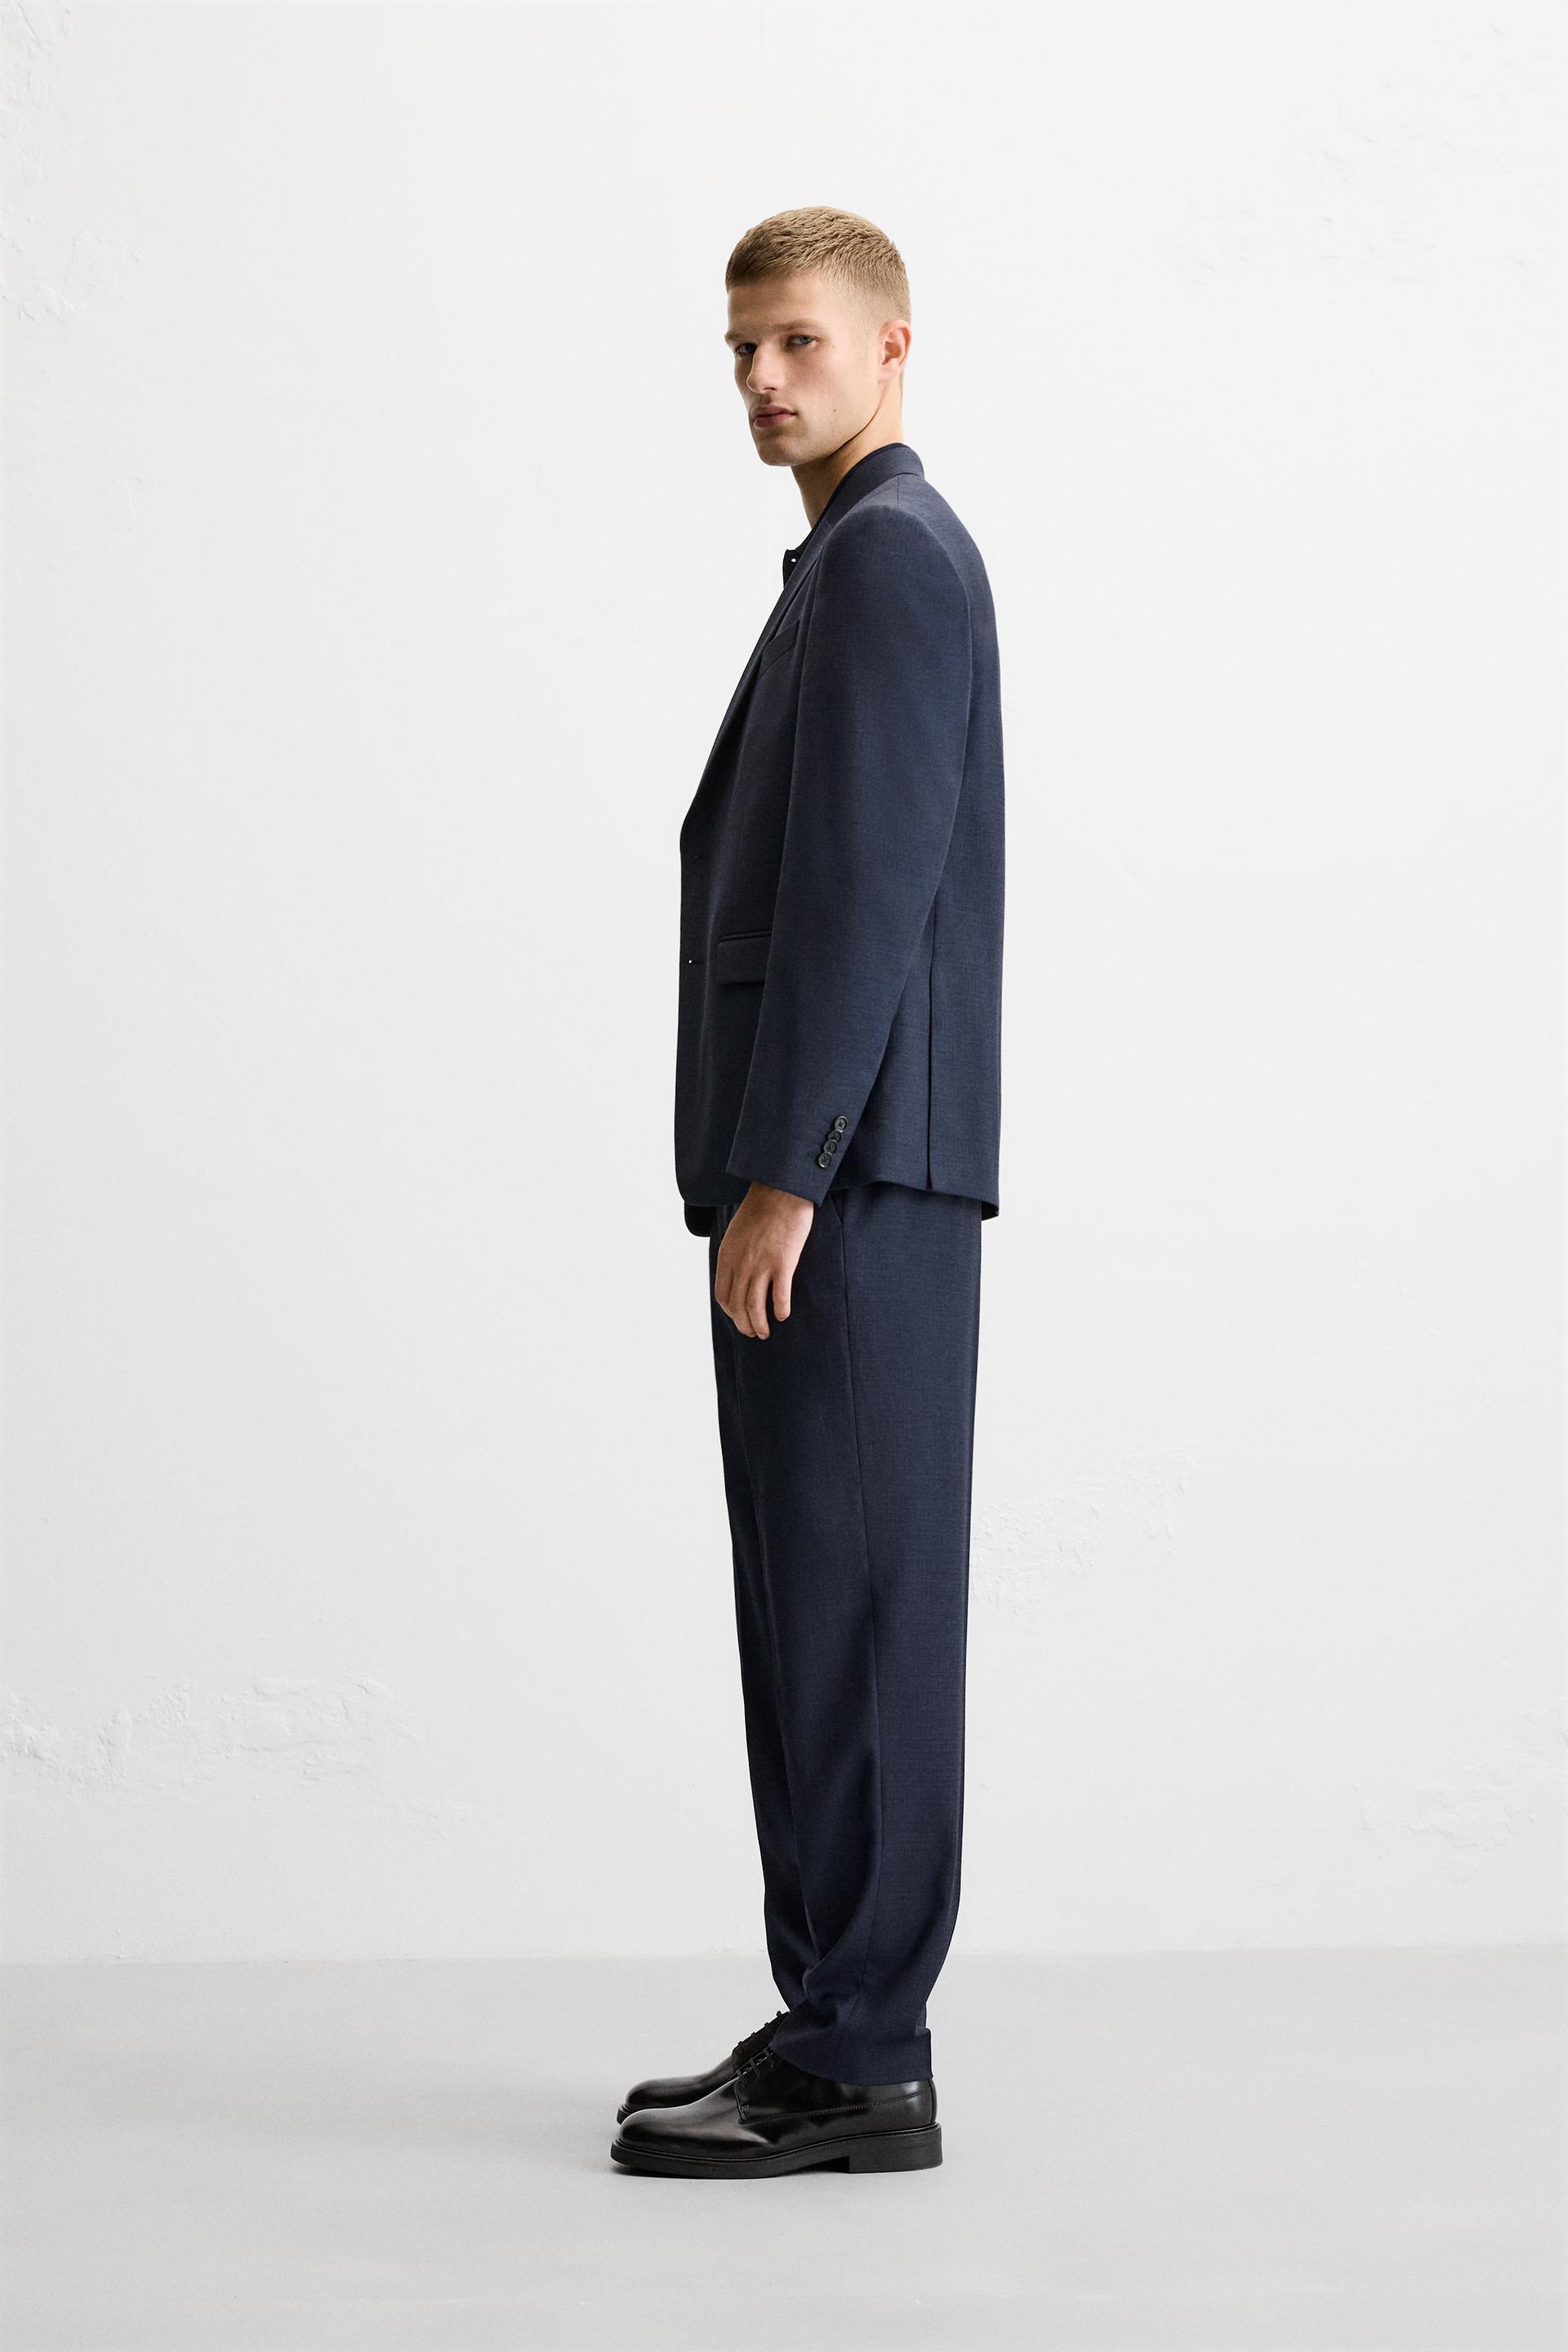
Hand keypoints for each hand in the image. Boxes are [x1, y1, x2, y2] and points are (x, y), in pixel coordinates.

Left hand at [714, 1183, 814, 1337]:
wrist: (781, 1189)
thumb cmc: (762, 1207)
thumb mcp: (737, 1231)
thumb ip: (735, 1253)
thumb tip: (739, 1271)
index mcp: (727, 1257)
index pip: (723, 1295)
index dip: (731, 1312)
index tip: (739, 1318)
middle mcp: (741, 1264)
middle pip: (738, 1306)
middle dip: (744, 1324)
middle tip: (753, 1333)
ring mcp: (761, 1265)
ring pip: (755, 1307)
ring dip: (759, 1324)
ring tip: (765, 1332)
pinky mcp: (783, 1264)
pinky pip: (779, 1296)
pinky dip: (780, 1310)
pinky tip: (782, 1315)